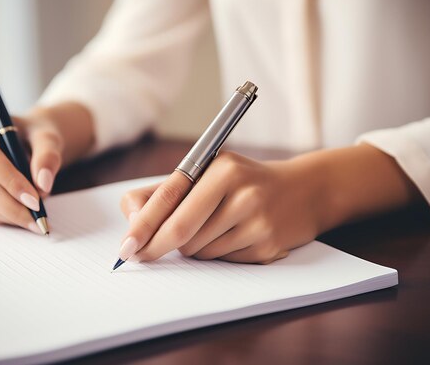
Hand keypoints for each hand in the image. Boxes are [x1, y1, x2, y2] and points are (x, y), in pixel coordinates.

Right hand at [0, 112, 62, 232]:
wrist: (32, 140)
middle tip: (40, 216)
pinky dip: (8, 217)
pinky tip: (27, 218)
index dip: (10, 180)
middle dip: (13, 204)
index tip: (34, 198)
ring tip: (38, 219)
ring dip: (12, 215)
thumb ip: (48, 155)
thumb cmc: (36, 134)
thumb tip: (43, 184)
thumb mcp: (48, 137)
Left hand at [119, 151, 321, 263]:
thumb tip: (133, 220)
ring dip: (192, 247)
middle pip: (182, 232)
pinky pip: (222, 260)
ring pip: (199, 250)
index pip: (170, 200)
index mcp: (221, 168)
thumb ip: (165, 192)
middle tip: (143, 254)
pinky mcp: (268, 245)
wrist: (303, 191)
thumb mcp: (207, 173)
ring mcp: (257, 219)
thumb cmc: (242, 182)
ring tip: (211, 228)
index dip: (144, 227)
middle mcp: (241, 191)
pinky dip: (216, 254)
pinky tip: (232, 236)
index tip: (126, 248)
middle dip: (158, 246)